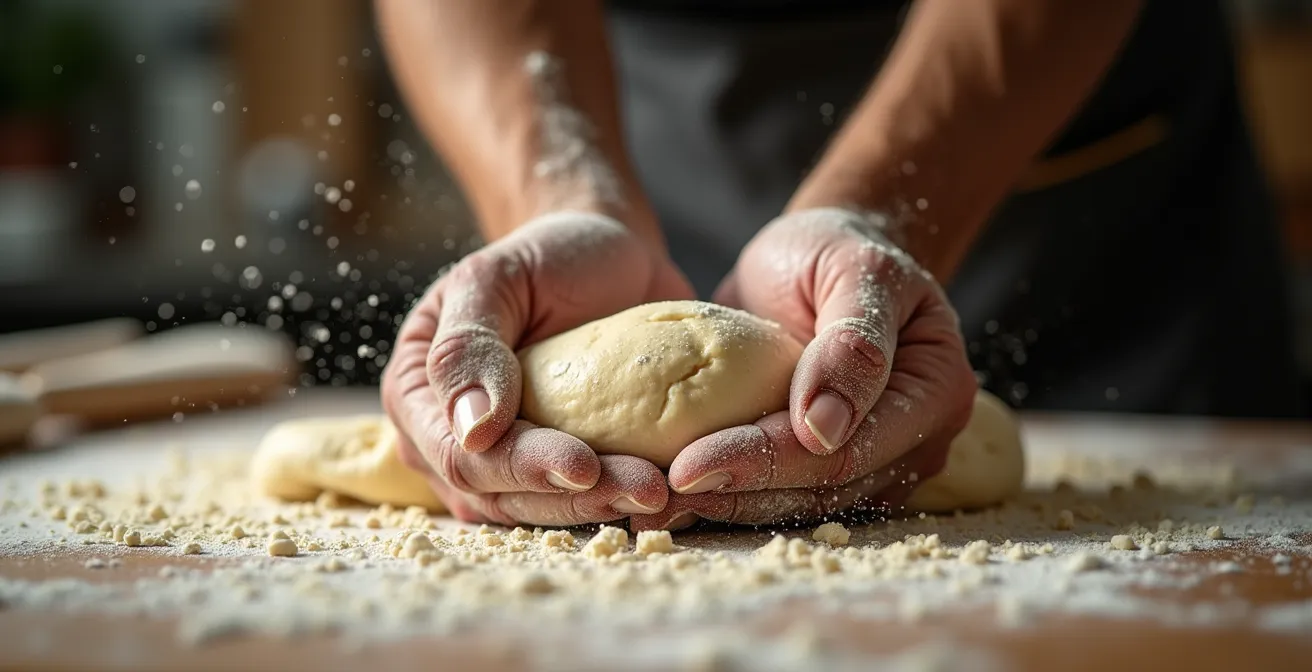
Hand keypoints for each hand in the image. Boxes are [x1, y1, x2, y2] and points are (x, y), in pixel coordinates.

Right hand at [382, 212, 693, 525]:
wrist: (607, 256)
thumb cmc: (547, 255)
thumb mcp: (497, 276)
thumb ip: (468, 345)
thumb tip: (472, 429)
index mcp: (419, 393)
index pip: (461, 455)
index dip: (521, 467)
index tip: (584, 465)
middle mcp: (451, 439)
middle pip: (501, 496)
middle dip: (573, 498)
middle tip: (646, 488)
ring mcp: (504, 461)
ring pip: (541, 510)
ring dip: (601, 508)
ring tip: (659, 492)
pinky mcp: (555, 469)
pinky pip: (577, 503)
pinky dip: (616, 501)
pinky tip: (659, 493)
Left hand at [631, 207, 975, 529]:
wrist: (824, 254)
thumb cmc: (840, 249)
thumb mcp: (855, 270)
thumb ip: (852, 342)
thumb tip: (822, 430)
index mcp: (935, 393)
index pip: (846, 449)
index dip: (766, 461)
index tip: (689, 466)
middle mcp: (914, 441)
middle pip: (822, 489)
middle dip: (736, 493)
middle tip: (655, 494)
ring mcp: (876, 461)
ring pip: (799, 503)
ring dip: (725, 507)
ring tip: (652, 504)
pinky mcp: (829, 466)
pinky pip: (781, 493)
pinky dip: (728, 496)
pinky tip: (674, 495)